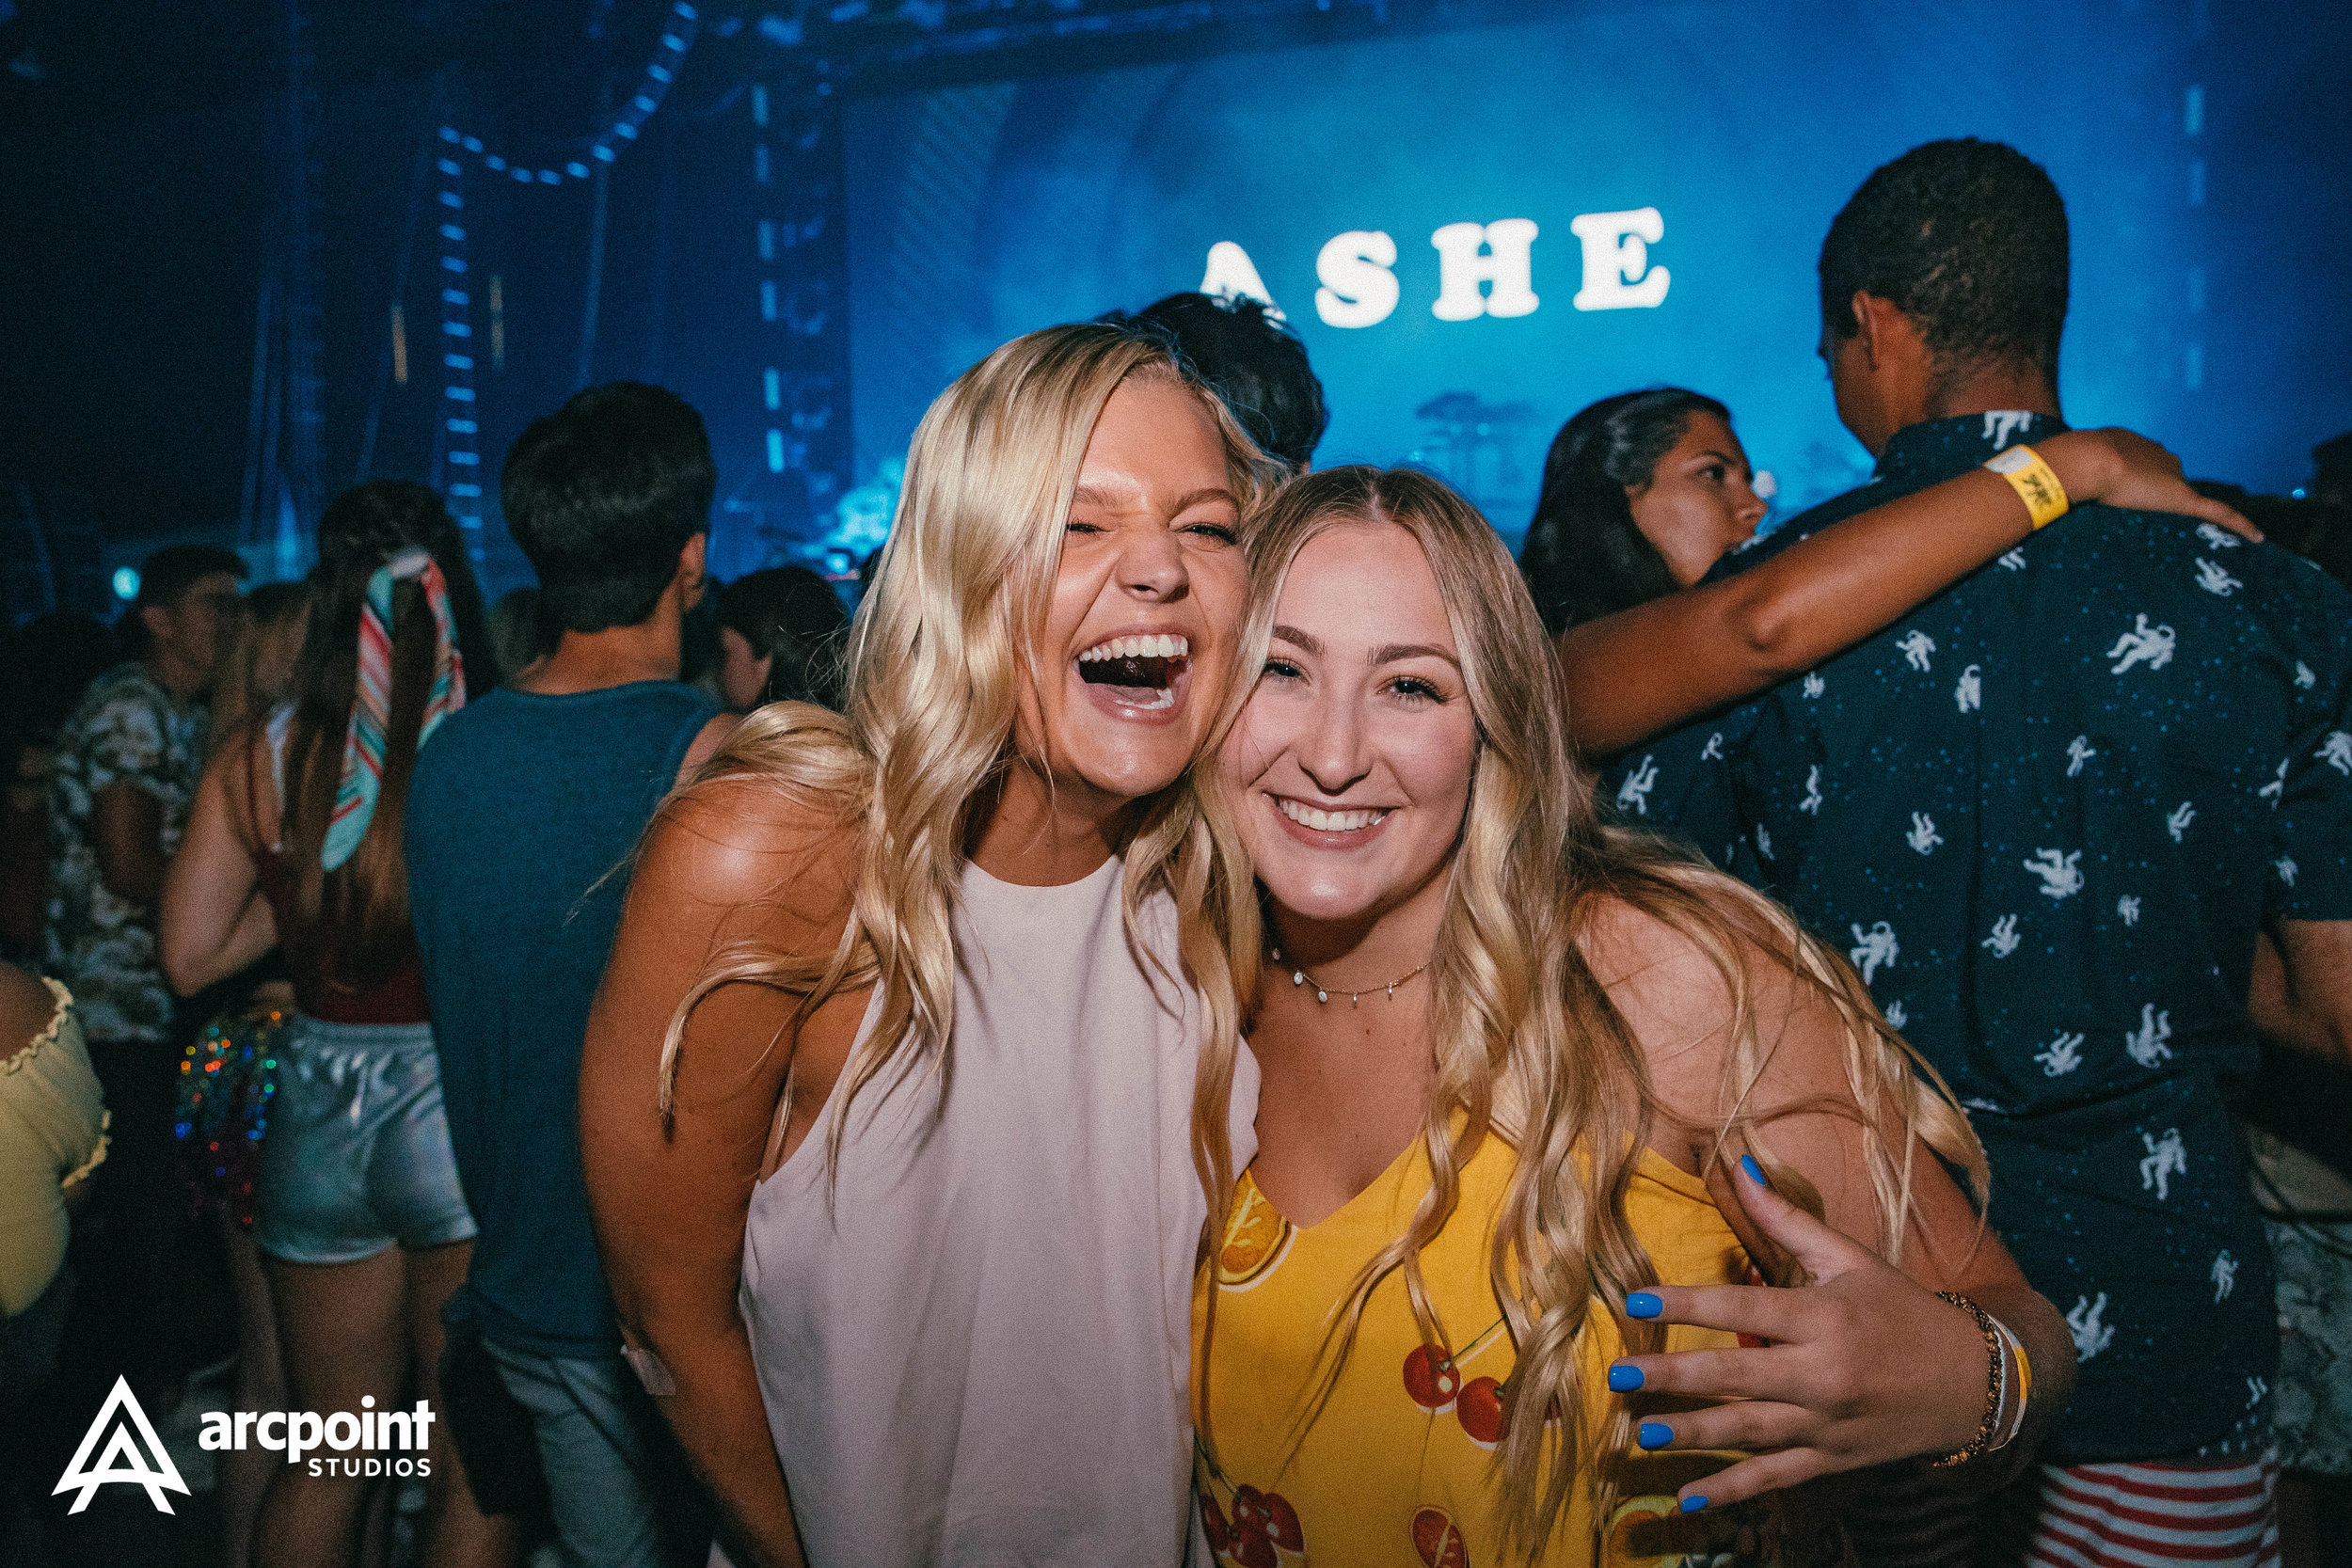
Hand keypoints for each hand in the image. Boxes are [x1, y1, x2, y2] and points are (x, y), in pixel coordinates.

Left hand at [1604, 1156, 1988, 1512]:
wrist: (1974, 1382)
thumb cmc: (1904, 1312)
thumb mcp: (1851, 1259)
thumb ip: (1787, 1221)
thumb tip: (1738, 1169)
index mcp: (1824, 1318)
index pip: (1744, 1309)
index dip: (1688, 1305)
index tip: (1637, 1301)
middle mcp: (1823, 1374)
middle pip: (1736, 1375)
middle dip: (1674, 1377)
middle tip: (1619, 1375)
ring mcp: (1827, 1424)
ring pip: (1749, 1431)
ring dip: (1691, 1434)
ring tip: (1640, 1434)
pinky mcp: (1832, 1460)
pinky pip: (1776, 1477)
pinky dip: (1733, 1490)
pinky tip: (1688, 1497)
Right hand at [2064, 428, 2259, 540]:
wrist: (2086, 460)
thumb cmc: (2070, 461)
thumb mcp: (2068, 465)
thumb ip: (2072, 474)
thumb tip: (2049, 485)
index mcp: (2133, 444)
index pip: (2144, 463)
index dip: (2135, 479)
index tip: (2125, 492)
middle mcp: (2160, 455)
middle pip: (2168, 477)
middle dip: (2156, 492)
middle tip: (2138, 511)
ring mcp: (2173, 476)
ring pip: (2185, 495)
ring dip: (2177, 509)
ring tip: (2166, 527)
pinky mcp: (2183, 499)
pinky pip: (2218, 513)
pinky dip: (2238, 524)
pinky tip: (2257, 538)